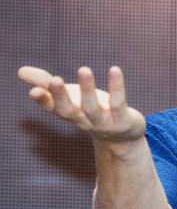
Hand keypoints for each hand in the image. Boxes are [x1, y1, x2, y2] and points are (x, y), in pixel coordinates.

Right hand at [18, 65, 145, 144]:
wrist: (122, 139)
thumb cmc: (92, 112)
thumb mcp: (70, 97)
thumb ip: (46, 84)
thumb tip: (20, 71)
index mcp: (70, 114)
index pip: (54, 109)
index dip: (44, 101)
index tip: (34, 91)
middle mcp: (84, 120)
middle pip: (70, 110)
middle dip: (61, 96)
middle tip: (54, 79)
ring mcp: (104, 123)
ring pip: (93, 108)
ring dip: (87, 89)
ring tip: (83, 69)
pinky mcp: (123, 121)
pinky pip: (119, 103)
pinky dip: (117, 87)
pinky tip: (114, 69)